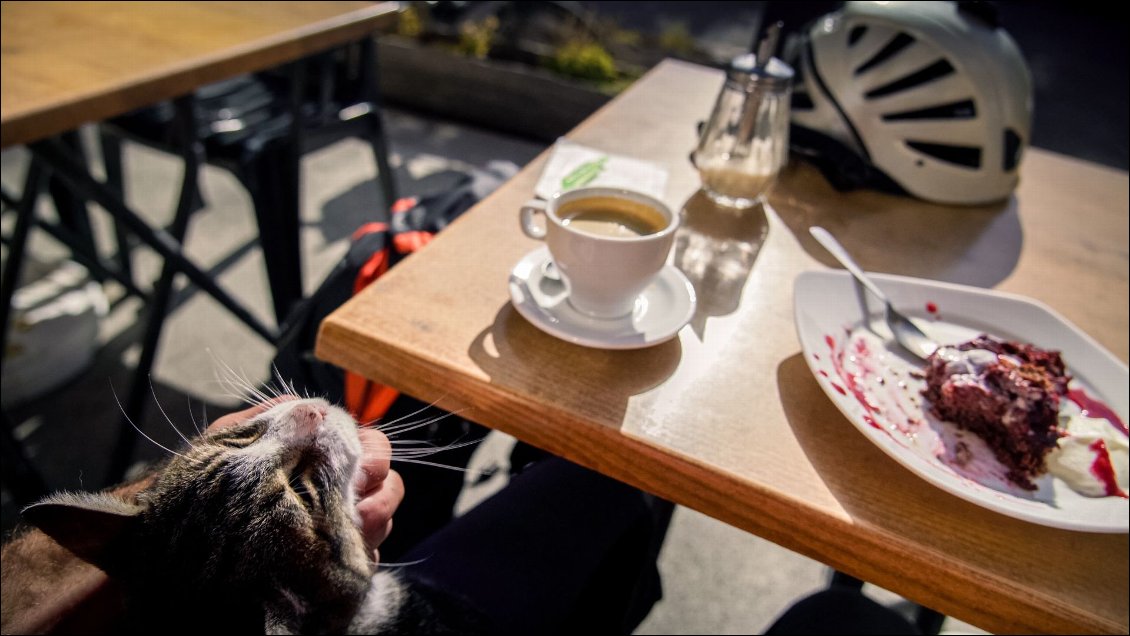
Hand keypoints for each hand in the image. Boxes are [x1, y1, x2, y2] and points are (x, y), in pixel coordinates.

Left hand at [208, 397, 404, 559]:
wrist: (177, 541)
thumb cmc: (201, 485)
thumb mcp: (228, 442)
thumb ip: (272, 420)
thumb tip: (314, 411)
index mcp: (318, 454)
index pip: (370, 446)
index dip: (373, 454)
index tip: (360, 466)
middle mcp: (334, 489)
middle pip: (387, 484)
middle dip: (381, 494)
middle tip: (357, 507)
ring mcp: (335, 527)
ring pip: (381, 522)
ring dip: (371, 526)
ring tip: (344, 534)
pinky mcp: (331, 564)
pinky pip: (364, 560)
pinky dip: (356, 559)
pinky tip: (333, 560)